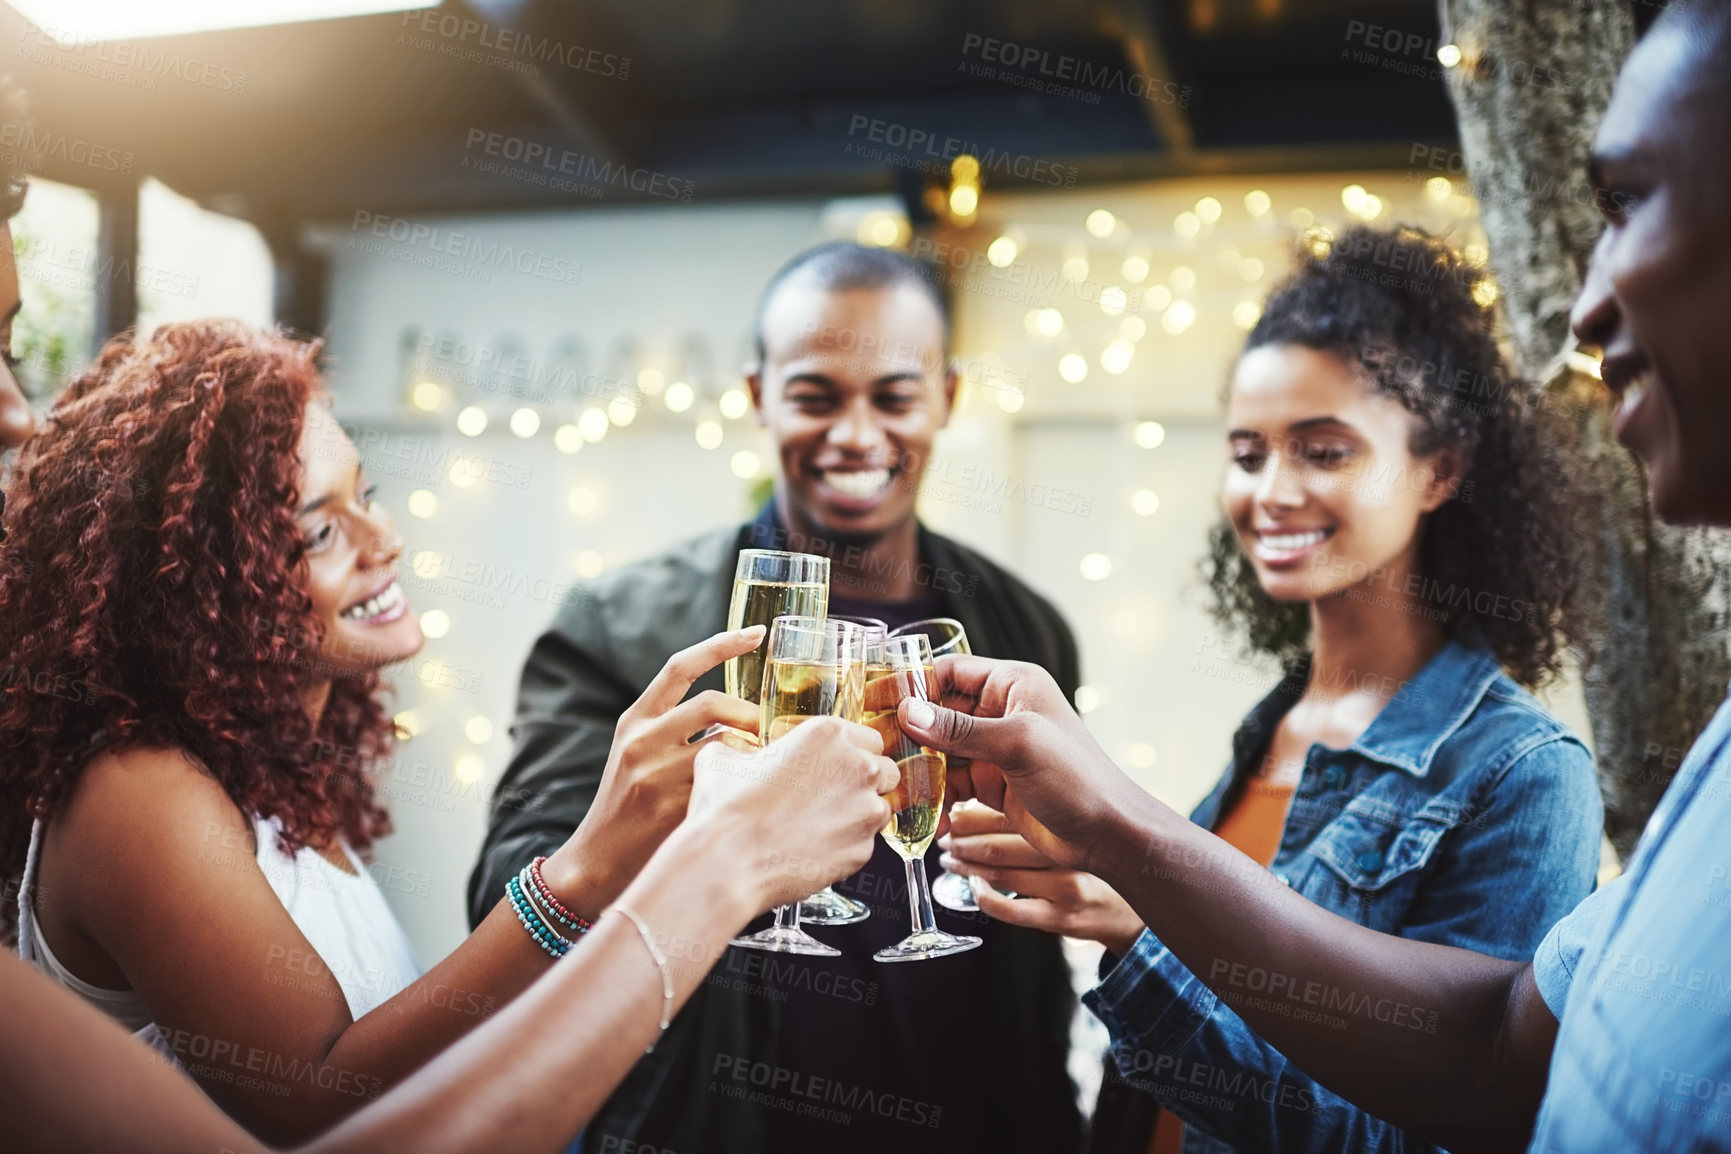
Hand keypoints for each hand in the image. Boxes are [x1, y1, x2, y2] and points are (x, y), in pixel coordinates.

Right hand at [544, 627, 766, 915]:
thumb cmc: (628, 807)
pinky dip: (745, 784)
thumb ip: (675, 729)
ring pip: (727, 744)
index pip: (680, 666)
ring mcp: (656, 773)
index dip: (721, 644)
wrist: (595, 863)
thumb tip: (743, 716)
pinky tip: (753, 797)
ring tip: (765, 768)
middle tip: (771, 734)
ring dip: (754, 752)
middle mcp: (641, 740)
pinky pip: (726, 783)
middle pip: (714, 702)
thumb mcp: (637, 754)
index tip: (756, 633)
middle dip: (752, 714)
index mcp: (634, 720)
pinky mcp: (673, 807)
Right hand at [689, 716, 897, 911]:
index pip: (868, 737)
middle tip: (832, 796)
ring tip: (822, 825)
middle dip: (863, 783)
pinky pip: (866, 844)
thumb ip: (740, 748)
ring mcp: (864, 810)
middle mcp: (856, 767)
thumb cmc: (726, 810)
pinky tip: (817, 848)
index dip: (851, 754)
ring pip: (879, 808)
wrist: (727, 862)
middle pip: (883, 770)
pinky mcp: (864, 849)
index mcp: (827, 735)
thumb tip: (732, 752)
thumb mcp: (722, 759)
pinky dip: (848, 846)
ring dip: (859, 814)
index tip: (835, 766)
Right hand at [897, 655, 1147, 875]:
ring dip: (917, 764)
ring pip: (941, 749)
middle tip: (873, 744)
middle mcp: (1001, 712)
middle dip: (908, 728)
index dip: (911, 684)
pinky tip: (919, 809)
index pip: (949, 672)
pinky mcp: (992, 783)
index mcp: (1013, 685)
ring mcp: (995, 749)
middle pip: (939, 711)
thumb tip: (909, 712)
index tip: (876, 699)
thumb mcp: (1017, 745)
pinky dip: (934, 793)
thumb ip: (960, 730)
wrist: (1106, 834)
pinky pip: (951, 781)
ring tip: (889, 779)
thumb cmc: (1077, 779)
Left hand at [941, 800, 1144, 955]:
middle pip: (999, 844)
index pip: (1005, 813)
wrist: (1129, 905)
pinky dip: (985, 898)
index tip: (952, 815)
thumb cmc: (1092, 860)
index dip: (969, 816)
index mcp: (1066, 822)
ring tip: (950, 861)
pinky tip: (974, 887)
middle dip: (962, 842)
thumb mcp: (1068, 828)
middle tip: (945, 840)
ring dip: (967, 867)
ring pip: (1001, 875)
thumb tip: (973, 802)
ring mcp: (1066, 887)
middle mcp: (1068, 852)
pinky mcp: (1062, 917)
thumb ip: (1032, 813)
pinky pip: (1013, 910)